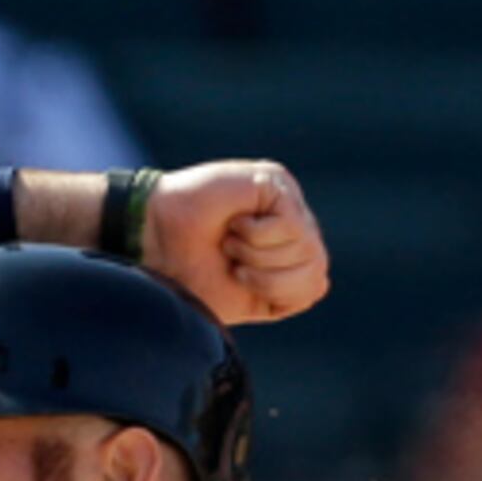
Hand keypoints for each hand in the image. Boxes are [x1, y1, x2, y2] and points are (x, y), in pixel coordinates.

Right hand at [144, 159, 329, 325]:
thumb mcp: (245, 298)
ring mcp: (287, 200)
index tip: (240, 280)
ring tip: (231, 240)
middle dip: (270, 278)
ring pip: (307, 246)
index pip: (316, 283)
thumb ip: (286, 293)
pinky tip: (236, 223)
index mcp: (289, 252)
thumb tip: (324, 282)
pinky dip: (258, 236)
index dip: (280, 293)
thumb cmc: (192, 270)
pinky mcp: (275, 182)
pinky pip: (291, 224)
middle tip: (234, 261)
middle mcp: (294, 223)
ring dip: (258, 255)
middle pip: (316, 267)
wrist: (158, 243)